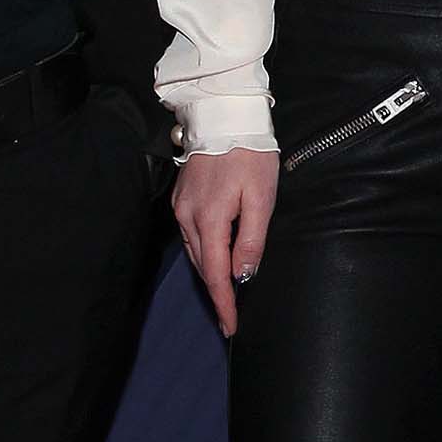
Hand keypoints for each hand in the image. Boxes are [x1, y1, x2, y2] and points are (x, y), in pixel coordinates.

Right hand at [172, 148, 280, 337]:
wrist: (222, 114)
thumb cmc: (249, 154)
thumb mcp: (261, 197)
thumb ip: (251, 239)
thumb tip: (242, 275)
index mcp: (209, 219)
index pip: (215, 274)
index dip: (224, 303)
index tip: (231, 327)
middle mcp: (187, 217)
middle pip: (202, 267)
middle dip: (217, 294)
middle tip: (231, 319)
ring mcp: (180, 207)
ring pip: (195, 253)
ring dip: (209, 275)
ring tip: (225, 297)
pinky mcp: (180, 198)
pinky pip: (191, 236)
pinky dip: (203, 254)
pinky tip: (215, 260)